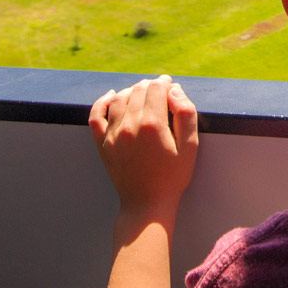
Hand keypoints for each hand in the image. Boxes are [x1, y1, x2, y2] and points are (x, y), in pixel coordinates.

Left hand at [89, 75, 198, 223]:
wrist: (147, 205)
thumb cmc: (173, 176)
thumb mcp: (190, 146)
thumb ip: (186, 114)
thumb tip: (174, 90)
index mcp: (152, 124)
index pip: (156, 88)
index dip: (165, 83)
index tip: (171, 85)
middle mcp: (129, 125)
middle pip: (138, 90)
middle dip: (151, 85)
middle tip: (160, 89)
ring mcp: (113, 135)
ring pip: (120, 99)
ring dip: (132, 91)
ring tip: (143, 93)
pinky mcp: (102, 144)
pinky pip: (96, 115)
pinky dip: (102, 101)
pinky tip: (112, 95)